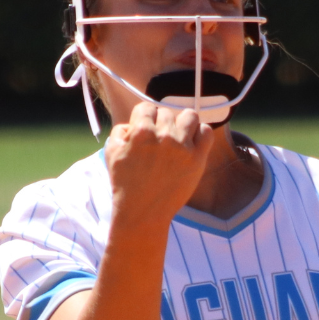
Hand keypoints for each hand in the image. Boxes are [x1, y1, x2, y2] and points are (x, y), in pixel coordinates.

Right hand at [104, 101, 211, 229]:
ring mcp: (182, 147)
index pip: (146, 107)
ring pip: (190, 116)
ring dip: (184, 124)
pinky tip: (192, 144)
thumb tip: (134, 122)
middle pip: (167, 113)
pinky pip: (206, 132)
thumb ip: (120, 130)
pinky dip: (200, 134)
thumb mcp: (111, 153)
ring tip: (178, 137)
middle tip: (159, 142)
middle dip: (162, 124)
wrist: (143, 212)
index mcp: (141, 132)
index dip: (144, 118)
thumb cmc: (125, 183)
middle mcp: (163, 136)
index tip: (146, 131)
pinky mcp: (197, 159)